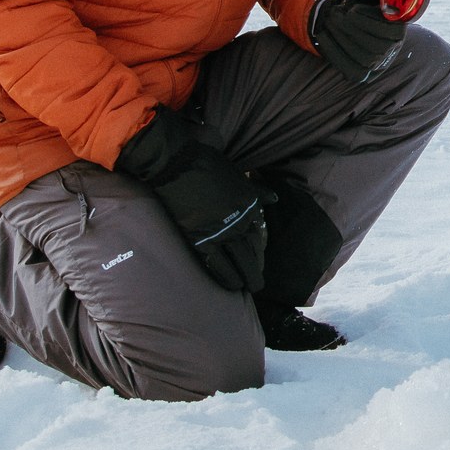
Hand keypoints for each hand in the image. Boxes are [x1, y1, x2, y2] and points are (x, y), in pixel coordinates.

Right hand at [116, 106, 274, 290]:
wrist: (176, 164)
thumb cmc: (206, 162)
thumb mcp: (237, 173)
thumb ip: (255, 190)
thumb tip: (273, 198)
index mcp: (249, 203)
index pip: (258, 232)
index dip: (259, 250)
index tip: (258, 259)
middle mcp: (239, 220)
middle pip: (251, 251)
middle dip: (256, 269)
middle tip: (258, 283)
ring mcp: (221, 231)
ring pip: (238, 261)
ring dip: (244, 277)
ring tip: (247, 288)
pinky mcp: (199, 239)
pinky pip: (215, 263)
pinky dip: (224, 276)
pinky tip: (230, 285)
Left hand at [309, 0, 407, 82]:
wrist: (358, 22)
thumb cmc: (367, 3)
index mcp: (399, 29)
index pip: (389, 31)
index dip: (369, 21)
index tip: (351, 9)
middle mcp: (392, 49)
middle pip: (375, 47)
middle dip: (351, 29)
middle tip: (334, 13)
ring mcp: (378, 64)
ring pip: (363, 58)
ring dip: (342, 38)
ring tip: (328, 20)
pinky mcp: (362, 73)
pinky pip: (349, 69)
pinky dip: (333, 52)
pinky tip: (322, 35)